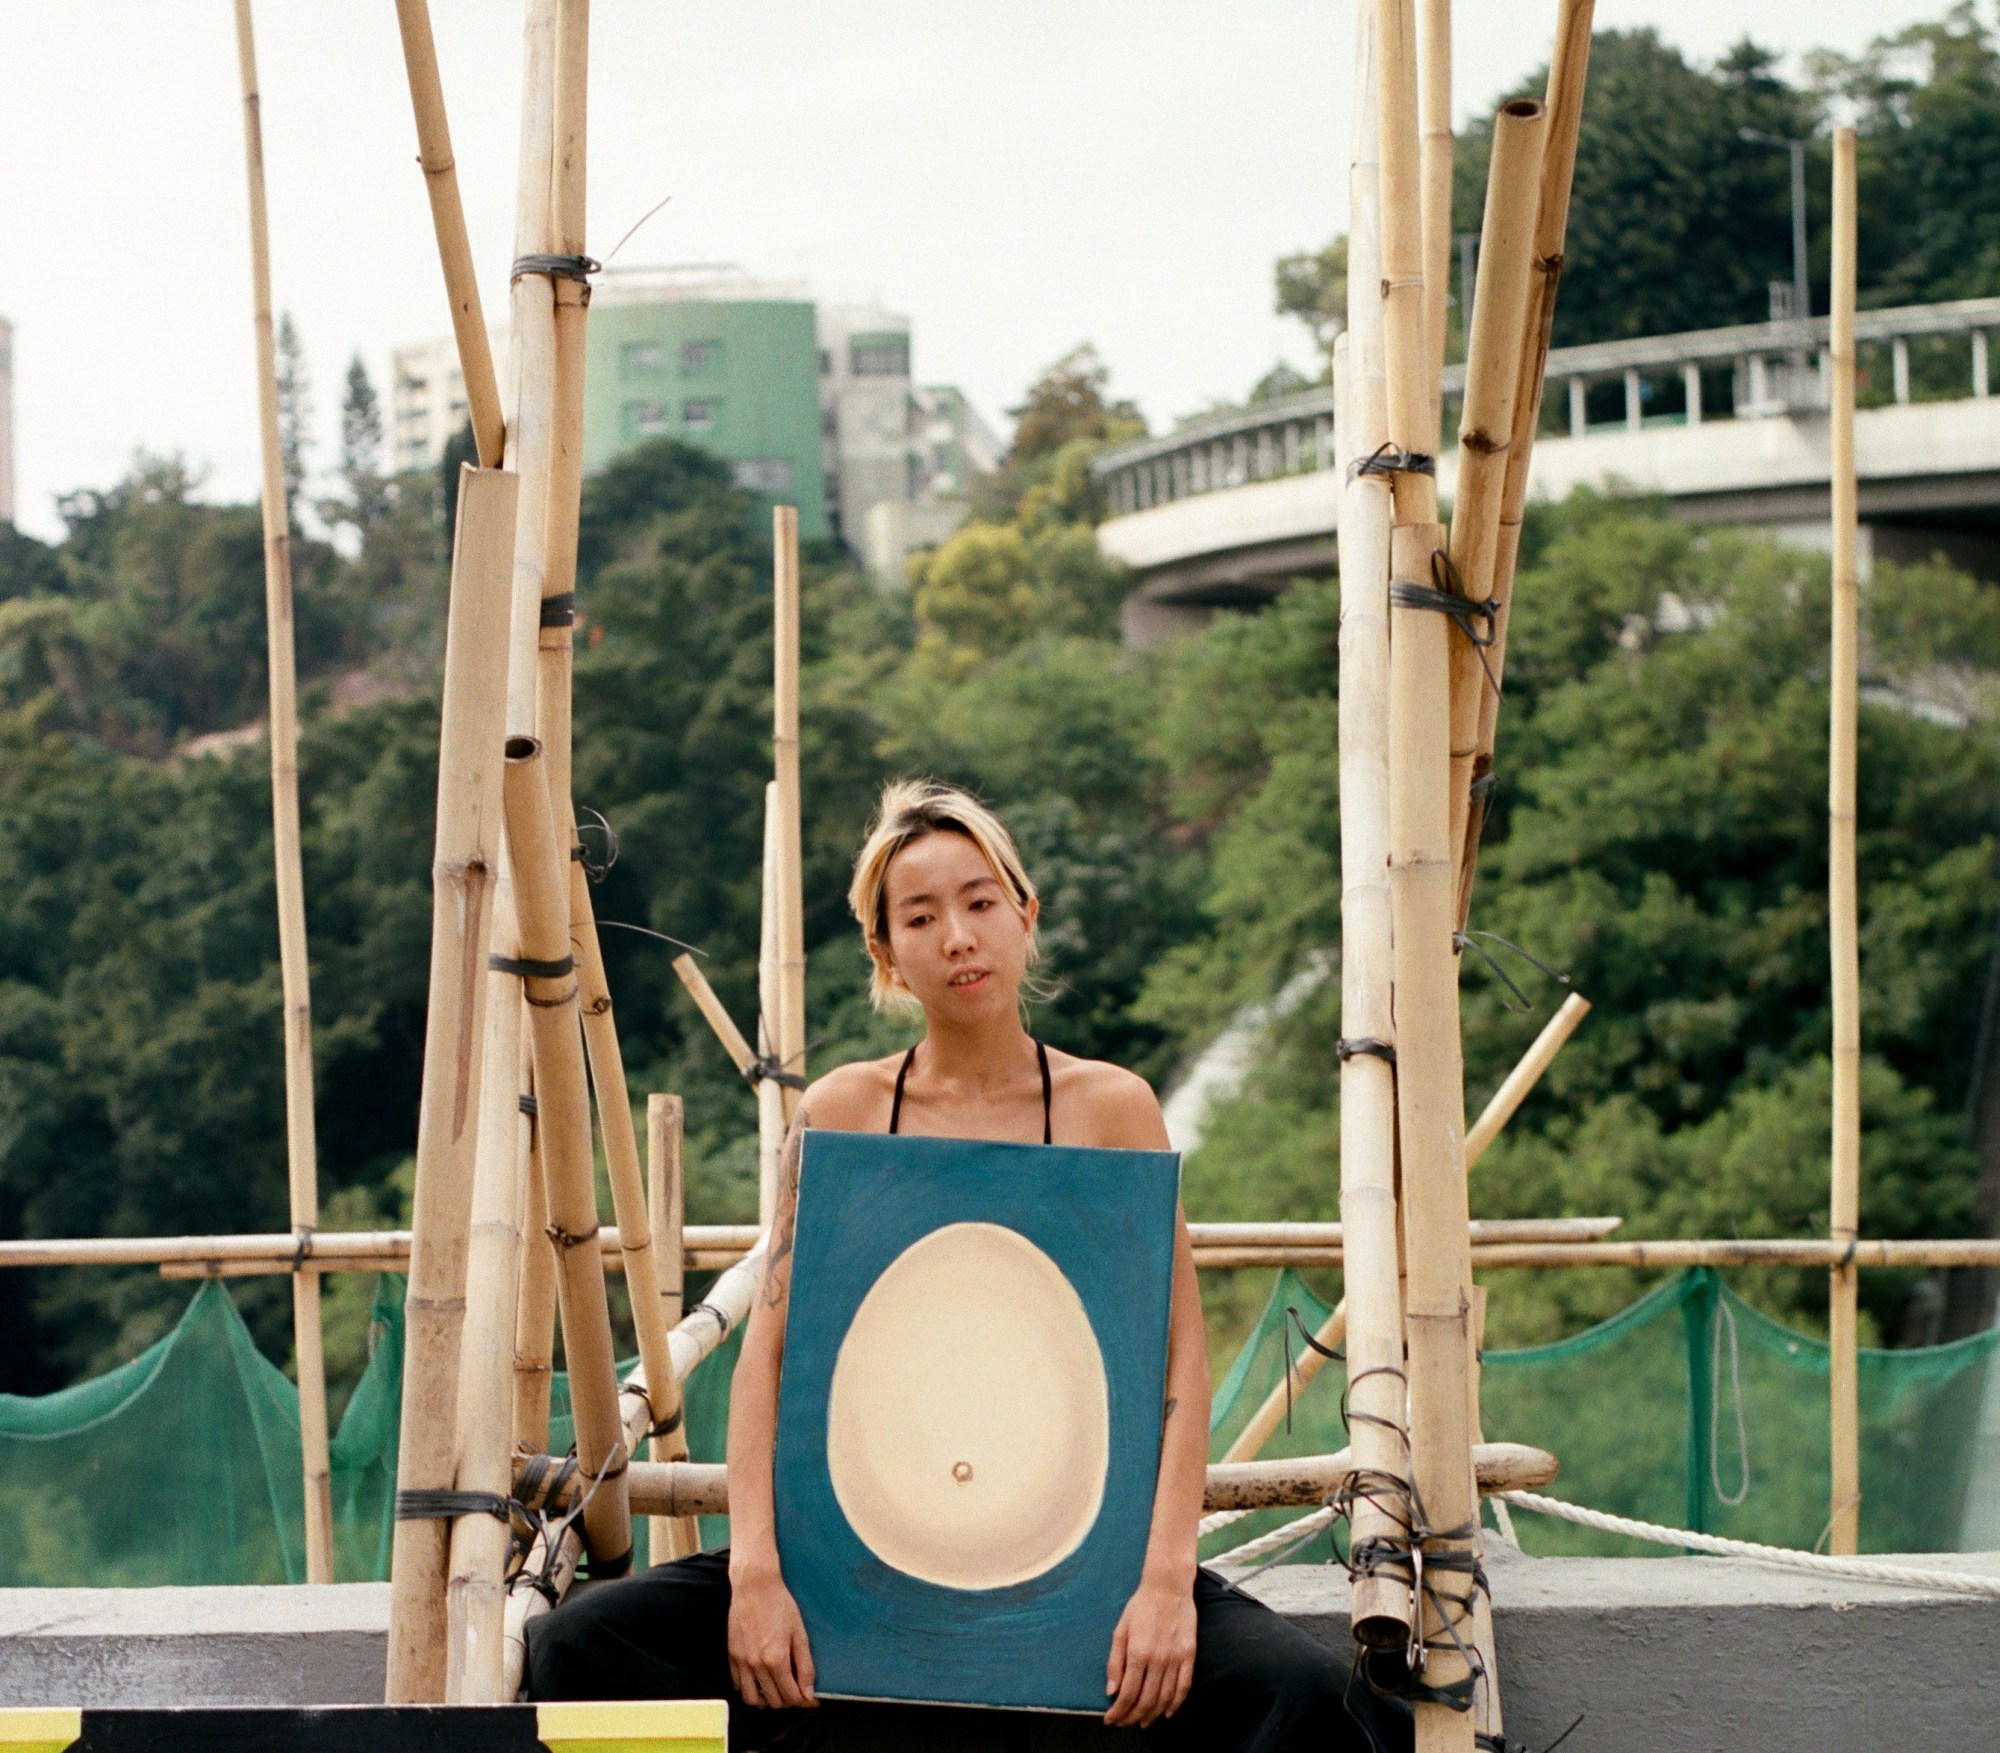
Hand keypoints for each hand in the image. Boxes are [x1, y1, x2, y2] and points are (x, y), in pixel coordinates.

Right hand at [728, 1564, 816, 1710]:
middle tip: (797, 1691)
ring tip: (778, 1691)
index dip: (805, 1701)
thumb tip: (808, 1693)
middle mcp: (756, 1665)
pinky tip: (760, 1681)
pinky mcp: (731, 1655)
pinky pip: (737, 1685)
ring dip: (767, 1701)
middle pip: (774, 1701)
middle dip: (789, 1701)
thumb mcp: (799, 1633)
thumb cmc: (779, 1604)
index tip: (811, 1699)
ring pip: (752, 1699)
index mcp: (775, 1659)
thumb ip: (805, 1666)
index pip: (791, 1696)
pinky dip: (749, 1689)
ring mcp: (741, 1661)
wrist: (754, 1585)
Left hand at [1104, 1571, 1196, 1726]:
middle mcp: (1158, 1659)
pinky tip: (1167, 1712)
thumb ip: (1114, 1662)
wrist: (1168, 1587)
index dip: (1118, 1711)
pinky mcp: (1189, 1656)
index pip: (1127, 1694)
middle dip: (1132, 1717)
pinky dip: (1176, 1704)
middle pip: (1146, 1700)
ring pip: (1164, 1698)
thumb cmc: (1140, 1606)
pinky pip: (1184, 1687)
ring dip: (1152, 1715)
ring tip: (1142, 1722)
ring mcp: (1175, 1659)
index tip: (1111, 1718)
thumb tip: (1111, 1691)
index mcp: (1138, 1652)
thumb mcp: (1120, 1630)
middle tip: (1124, 1723)